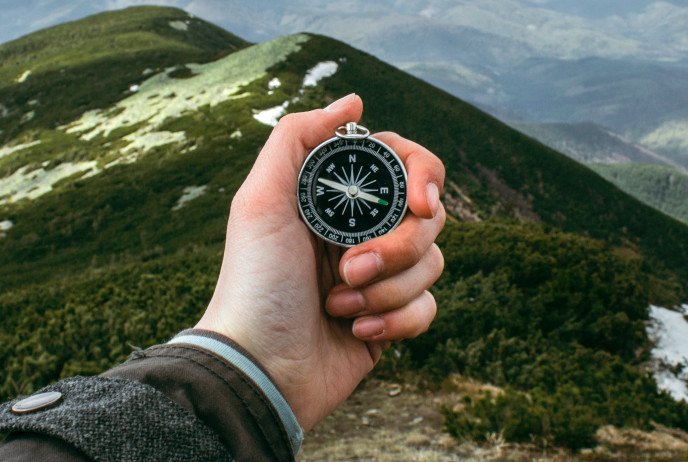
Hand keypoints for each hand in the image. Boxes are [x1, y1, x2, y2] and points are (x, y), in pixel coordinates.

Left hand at [195, 94, 445, 428]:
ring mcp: (379, 277)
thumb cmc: (254, 283)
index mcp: (335, 198)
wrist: (259, 368)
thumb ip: (298, 138)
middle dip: (395, 247)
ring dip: (387, 289)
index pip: (405, 166)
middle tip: (350, 269)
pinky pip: (429, 308)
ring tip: (339, 306)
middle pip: (429, 217)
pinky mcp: (390, 320)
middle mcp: (361, 231)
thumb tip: (355, 102)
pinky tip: (356, 332)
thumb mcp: (260, 200)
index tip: (419, 203)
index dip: (423, 178)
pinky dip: (397, 321)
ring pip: (433, 263)